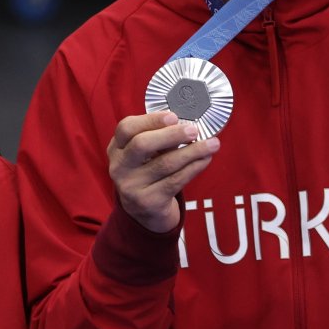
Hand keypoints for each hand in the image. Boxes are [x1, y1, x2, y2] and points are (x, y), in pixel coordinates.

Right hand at [107, 112, 218, 232]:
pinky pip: (176, 180)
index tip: (174, 117)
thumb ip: (157, 138)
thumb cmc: (149, 172)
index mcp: (116, 149)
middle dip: (171, 135)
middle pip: (142, 144)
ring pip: (165, 164)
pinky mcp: (148, 202)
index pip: (126, 128)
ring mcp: (132, 186)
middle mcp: (119, 167)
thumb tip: (188, 124)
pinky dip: (194, 167)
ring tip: (212, 144)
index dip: (150, 120)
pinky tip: (205, 159)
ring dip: (192, 151)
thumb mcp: (143, 154)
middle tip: (194, 130)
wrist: (145, 212)